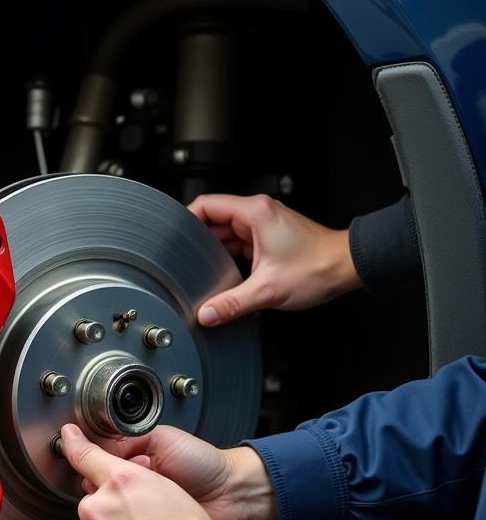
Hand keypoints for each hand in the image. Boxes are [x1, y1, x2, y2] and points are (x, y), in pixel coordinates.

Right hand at [97, 425, 276, 519]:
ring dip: (118, 503)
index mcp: (134, 462)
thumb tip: (95, 444)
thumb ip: (127, 439)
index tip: (87, 462)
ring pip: (111, 509)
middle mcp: (134, 488)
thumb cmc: (203, 463)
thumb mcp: (161, 438)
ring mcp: (140, 511)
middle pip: (100, 488)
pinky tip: (140, 515)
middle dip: (105, 485)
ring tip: (137, 496)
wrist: (231, 493)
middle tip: (121, 480)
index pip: (99, 463)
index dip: (93, 464)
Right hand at [189, 193, 358, 325]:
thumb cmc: (319, 267)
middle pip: (213, 221)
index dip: (184, 221)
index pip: (205, 205)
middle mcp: (258, 215)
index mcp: (254, 213)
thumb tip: (207, 314)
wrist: (349, 268)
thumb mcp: (268, 290)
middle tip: (184, 263)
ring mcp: (264, 226)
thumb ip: (232, 304)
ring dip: (214, 253)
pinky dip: (229, 258)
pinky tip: (224, 275)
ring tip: (203, 271)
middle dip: (197, 243)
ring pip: (225, 235)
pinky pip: (238, 245)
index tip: (171, 237)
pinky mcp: (269, 239)